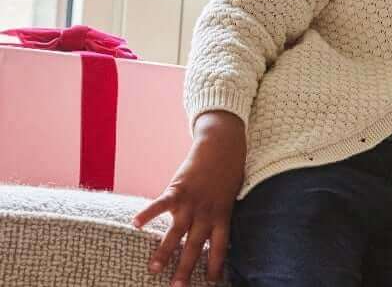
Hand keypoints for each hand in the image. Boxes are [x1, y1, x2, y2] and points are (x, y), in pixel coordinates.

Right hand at [132, 111, 246, 285]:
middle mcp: (207, 212)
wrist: (223, 145)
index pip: (220, 246)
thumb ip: (221, 215)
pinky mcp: (178, 188)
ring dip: (165, 250)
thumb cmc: (228, 172)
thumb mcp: (231, 196)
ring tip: (154, 268)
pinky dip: (147, 213)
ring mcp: (192, 201)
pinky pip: (161, 203)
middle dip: (187, 268)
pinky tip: (135, 224)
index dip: (216, 264)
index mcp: (222, 215)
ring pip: (176, 231)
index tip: (212, 282)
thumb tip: (218, 233)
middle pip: (196, 245)